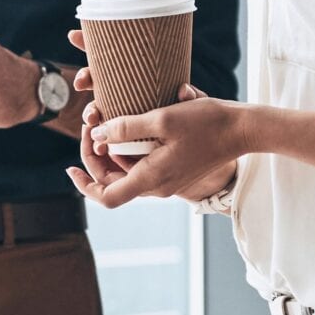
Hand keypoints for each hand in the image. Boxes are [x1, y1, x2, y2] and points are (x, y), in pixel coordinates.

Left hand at [68, 84, 241, 207]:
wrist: (243, 129)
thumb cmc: (207, 122)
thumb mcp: (163, 119)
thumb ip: (126, 128)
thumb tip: (98, 135)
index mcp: (152, 179)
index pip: (107, 196)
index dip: (84, 186)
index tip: (71, 169)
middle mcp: (158, 187)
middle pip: (113, 182)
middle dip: (96, 156)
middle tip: (92, 124)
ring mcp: (168, 181)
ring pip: (127, 172)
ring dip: (112, 150)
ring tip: (105, 118)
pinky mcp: (175, 170)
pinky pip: (144, 166)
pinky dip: (130, 150)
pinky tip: (129, 125)